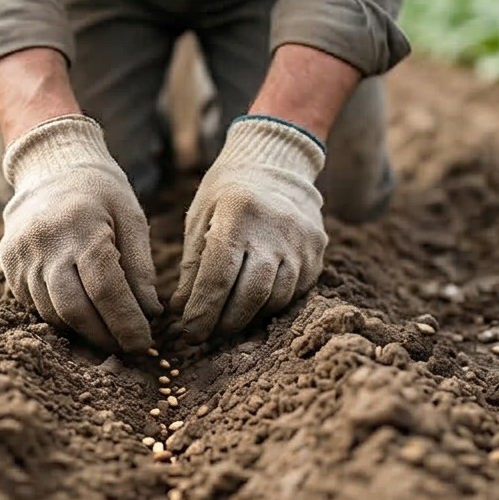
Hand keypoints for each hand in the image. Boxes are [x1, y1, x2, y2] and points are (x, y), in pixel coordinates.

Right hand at [0, 114, 161, 351]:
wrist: (49, 164)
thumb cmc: (100, 190)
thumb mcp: (131, 216)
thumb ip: (140, 266)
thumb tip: (150, 314)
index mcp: (81, 227)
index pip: (106, 289)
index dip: (126, 323)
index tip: (144, 343)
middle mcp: (45, 243)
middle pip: (74, 309)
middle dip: (104, 336)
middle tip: (128, 346)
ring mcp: (21, 255)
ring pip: (51, 312)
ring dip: (82, 331)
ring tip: (108, 333)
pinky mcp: (9, 264)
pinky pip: (34, 304)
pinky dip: (60, 317)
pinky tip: (81, 314)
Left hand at [172, 116, 328, 343]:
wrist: (277, 164)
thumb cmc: (227, 193)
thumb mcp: (201, 218)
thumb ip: (193, 266)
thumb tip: (182, 312)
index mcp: (238, 213)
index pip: (219, 276)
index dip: (202, 312)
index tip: (188, 333)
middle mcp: (275, 228)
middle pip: (250, 294)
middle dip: (224, 323)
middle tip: (205, 336)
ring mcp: (301, 242)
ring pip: (275, 298)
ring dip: (247, 318)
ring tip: (226, 322)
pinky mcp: (316, 253)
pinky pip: (293, 292)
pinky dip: (269, 305)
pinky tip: (252, 305)